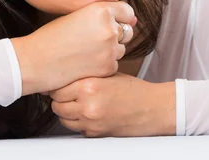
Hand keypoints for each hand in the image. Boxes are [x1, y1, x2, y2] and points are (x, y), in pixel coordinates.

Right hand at [11, 1, 136, 94]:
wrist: (35, 61)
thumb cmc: (51, 37)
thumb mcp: (75, 16)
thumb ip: (100, 15)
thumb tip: (133, 20)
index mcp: (100, 10)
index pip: (127, 12)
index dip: (119, 18)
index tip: (111, 23)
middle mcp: (109, 28)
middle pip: (126, 31)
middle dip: (115, 35)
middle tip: (93, 40)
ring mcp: (110, 49)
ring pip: (121, 49)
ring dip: (109, 51)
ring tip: (85, 52)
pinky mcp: (107, 68)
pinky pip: (114, 64)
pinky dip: (103, 65)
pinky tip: (84, 64)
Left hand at [49, 73, 175, 136]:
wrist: (152, 109)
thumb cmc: (133, 90)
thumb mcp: (107, 74)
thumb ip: (85, 76)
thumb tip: (65, 77)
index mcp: (89, 86)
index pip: (57, 89)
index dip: (57, 86)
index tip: (59, 84)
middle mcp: (87, 105)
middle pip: (56, 105)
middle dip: (59, 99)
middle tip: (67, 94)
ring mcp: (90, 122)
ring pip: (63, 119)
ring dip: (66, 112)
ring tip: (77, 104)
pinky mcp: (95, 134)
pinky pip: (76, 128)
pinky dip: (77, 122)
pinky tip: (87, 113)